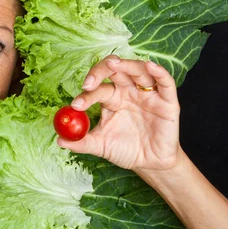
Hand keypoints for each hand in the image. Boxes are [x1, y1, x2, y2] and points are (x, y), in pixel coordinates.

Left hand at [58, 55, 182, 172]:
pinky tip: (150, 66)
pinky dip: (159, 72)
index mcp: (112, 98)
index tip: (76, 104)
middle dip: (100, 71)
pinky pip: (165, 82)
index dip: (87, 94)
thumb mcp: (101, 146)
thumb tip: (59, 141)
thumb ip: (82, 143)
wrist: (150, 164)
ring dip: (126, 64)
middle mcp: (128, 90)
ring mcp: (148, 94)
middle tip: (89, 82)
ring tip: (113, 64)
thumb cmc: (126, 150)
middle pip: (115, 70)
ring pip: (138, 70)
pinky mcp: (167, 101)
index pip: (98, 88)